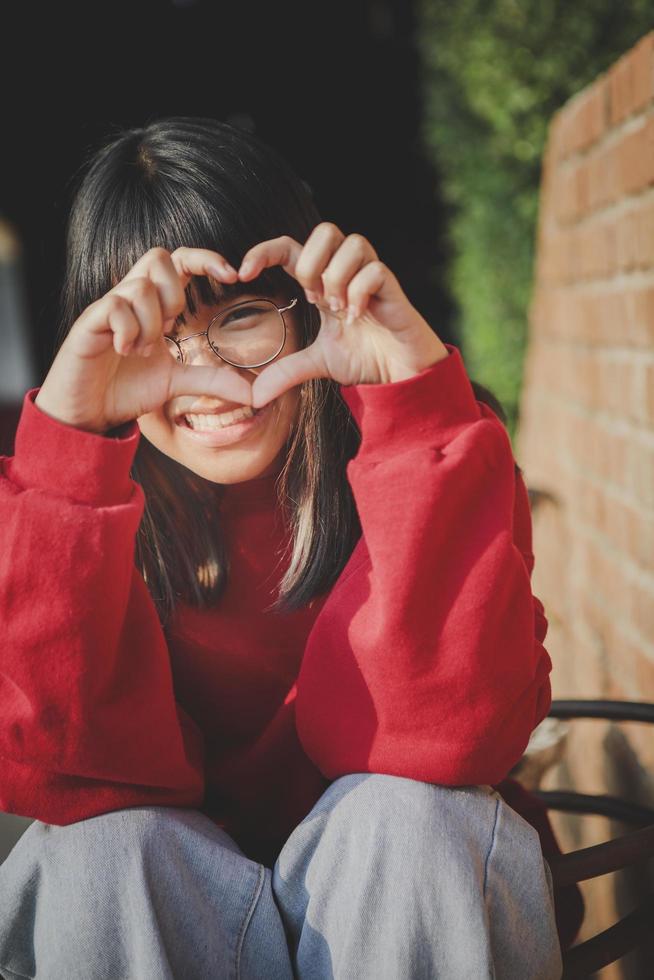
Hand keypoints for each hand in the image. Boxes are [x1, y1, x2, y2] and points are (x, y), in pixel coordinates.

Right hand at [35, 247, 252, 433]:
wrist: (88, 412)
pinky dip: (127, 330)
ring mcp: (108, 308)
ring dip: (149, 323)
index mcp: (154, 306)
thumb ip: (211, 381)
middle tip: (168, 331)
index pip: (180, 262)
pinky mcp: (88, 322)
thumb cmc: (126, 390)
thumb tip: (252, 391)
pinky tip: (123, 351)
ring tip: (138, 352)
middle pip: (158, 257)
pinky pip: (114, 306)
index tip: (233, 274)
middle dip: (174, 294)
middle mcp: (131, 299)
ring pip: (140, 287)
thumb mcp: (176, 384)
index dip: (206, 259)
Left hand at [237, 222, 448, 408]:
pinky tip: (357, 317)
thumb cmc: (367, 361)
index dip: (264, 251)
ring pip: (352, 243)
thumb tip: (254, 396)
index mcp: (325, 283)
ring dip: (337, 277)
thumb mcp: (317, 364)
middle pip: (325, 230)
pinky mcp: (394, 290)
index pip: (291, 247)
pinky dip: (359, 292)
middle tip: (314, 299)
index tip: (243, 273)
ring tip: (339, 310)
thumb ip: (285, 372)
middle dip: (310, 262)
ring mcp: (373, 278)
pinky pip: (375, 271)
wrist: (402, 376)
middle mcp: (348, 273)